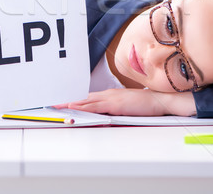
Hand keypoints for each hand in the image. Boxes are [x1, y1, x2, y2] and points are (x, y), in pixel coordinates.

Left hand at [55, 89, 195, 116]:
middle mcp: (108, 94)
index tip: (64, 102)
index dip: (76, 100)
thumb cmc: (146, 104)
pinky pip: (95, 106)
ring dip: (70, 104)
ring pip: (86, 101)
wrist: (159, 100)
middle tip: (53, 104)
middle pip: (83, 98)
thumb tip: (106, 117)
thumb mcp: (127, 107)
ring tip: (57, 106)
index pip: (89, 98)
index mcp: (110, 95)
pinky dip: (82, 106)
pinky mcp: (114, 104)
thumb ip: (116, 110)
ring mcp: (110, 98)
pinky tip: (73, 106)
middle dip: (68, 101)